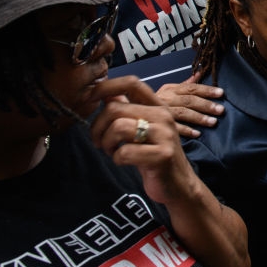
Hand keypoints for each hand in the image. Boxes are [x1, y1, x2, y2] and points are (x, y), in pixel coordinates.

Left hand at [89, 76, 198, 204]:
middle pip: (115, 108)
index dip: (106, 86)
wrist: (178, 184)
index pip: (132, 83)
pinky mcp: (162, 155)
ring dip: (106, 143)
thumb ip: (127, 111)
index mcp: (157, 106)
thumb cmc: (154, 155)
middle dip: (98, 127)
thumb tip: (106, 94)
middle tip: (99, 141)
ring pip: (118, 127)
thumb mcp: (141, 129)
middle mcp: (163, 116)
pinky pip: (125, 152)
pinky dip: (117, 159)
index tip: (89, 98)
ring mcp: (164, 135)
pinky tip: (124, 162)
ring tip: (112, 151)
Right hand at [156, 72, 224, 137]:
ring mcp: (162, 111)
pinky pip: (173, 127)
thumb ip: (185, 84)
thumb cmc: (155, 102)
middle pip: (189, 100)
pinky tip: (197, 134)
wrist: (133, 113)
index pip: (191, 88)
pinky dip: (186, 130)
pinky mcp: (158, 125)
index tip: (221, 93)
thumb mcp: (169, 91)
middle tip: (221, 110)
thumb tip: (200, 73)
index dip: (206, 90)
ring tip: (213, 122)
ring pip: (182, 112)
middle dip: (206, 105)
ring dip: (199, 117)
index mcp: (171, 89)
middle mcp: (167, 98)